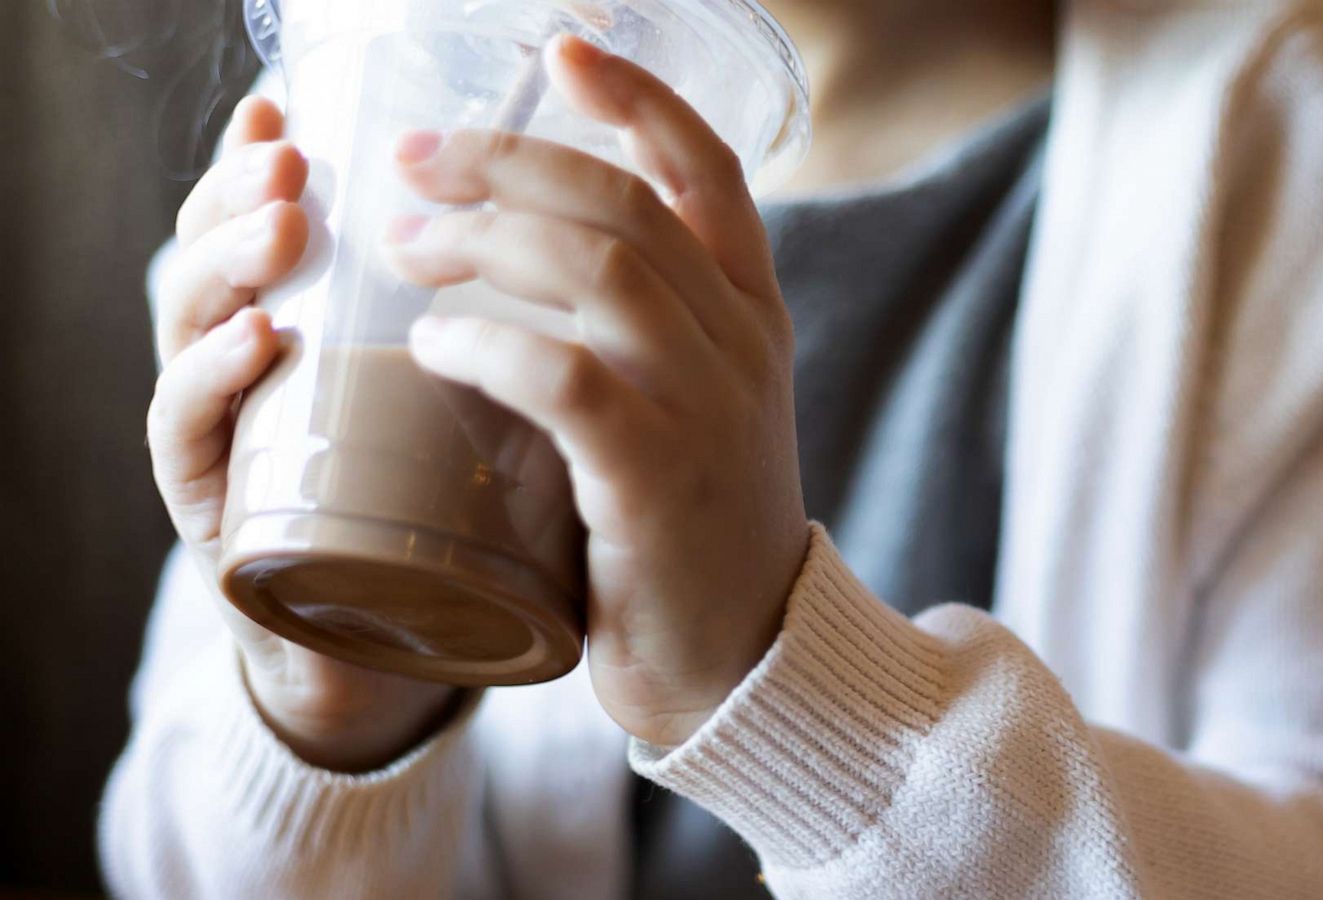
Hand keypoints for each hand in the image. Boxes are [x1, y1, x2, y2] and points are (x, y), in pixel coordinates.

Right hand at [147, 97, 460, 771]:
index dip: (265, 161)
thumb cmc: (450, 508)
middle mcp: (259, 371)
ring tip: (283, 229)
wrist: (418, 646)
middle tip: (289, 160)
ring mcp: (234, 439)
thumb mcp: (474, 393)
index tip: (290, 109)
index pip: (270, 224)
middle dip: (243, 195)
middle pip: (220, 255)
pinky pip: (195, 436)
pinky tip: (256, 343)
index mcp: (313, 329)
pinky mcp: (227, 516)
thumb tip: (580, 224)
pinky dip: (214, 381)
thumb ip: (492, 318)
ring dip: (229, 267)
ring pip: (193, 326)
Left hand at [389, 36, 810, 745]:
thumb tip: (517, 250)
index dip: (635, 102)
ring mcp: (707, 410)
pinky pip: (568, 379)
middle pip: (625, 207)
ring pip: (600, 272)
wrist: (743, 659)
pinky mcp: (658, 482)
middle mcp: (740, 346)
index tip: (563, 51)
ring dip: (484, 242)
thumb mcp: (695, 405)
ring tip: (403, 245)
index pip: (709, 172)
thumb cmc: (691, 525)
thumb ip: (642, 328)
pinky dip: (489, 343)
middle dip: (508, 163)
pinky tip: (432, 339)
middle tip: (413, 160)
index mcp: (752, 315)